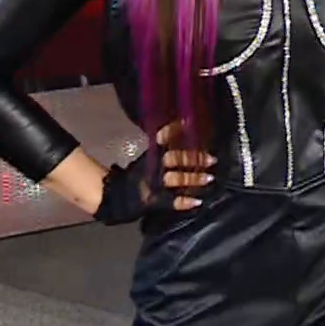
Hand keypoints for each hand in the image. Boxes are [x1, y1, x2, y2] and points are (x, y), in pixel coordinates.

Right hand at [93, 123, 212, 223]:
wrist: (112, 196)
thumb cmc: (134, 176)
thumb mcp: (148, 159)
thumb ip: (164, 149)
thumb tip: (186, 130)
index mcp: (151, 156)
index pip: (163, 139)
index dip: (174, 131)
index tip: (188, 123)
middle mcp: (152, 168)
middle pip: (173, 158)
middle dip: (193, 158)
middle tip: (212, 159)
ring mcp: (153, 185)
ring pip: (175, 179)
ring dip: (193, 179)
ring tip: (210, 179)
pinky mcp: (153, 201)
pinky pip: (170, 202)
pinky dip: (184, 202)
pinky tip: (197, 202)